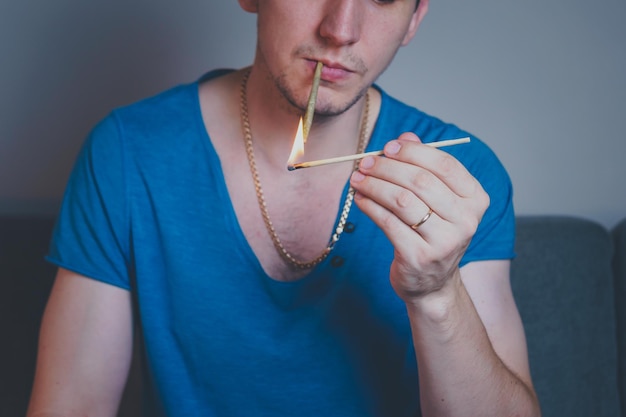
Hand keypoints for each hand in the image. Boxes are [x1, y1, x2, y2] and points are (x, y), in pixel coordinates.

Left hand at [349, 132, 488, 301]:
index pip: (444, 165)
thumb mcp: (437, 199)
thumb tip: (405, 136)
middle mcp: (466, 220)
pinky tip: (361, 198)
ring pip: (402, 200)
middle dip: (387, 167)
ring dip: (374, 185)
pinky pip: (388, 222)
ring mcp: (444, 241)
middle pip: (420, 181)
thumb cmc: (432, 233)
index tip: (388, 147)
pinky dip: (370, 206)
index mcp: (475, 199)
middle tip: (365, 163)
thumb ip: (424, 166)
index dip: (413, 151)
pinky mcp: (419, 257)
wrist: (432, 283)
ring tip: (357, 179)